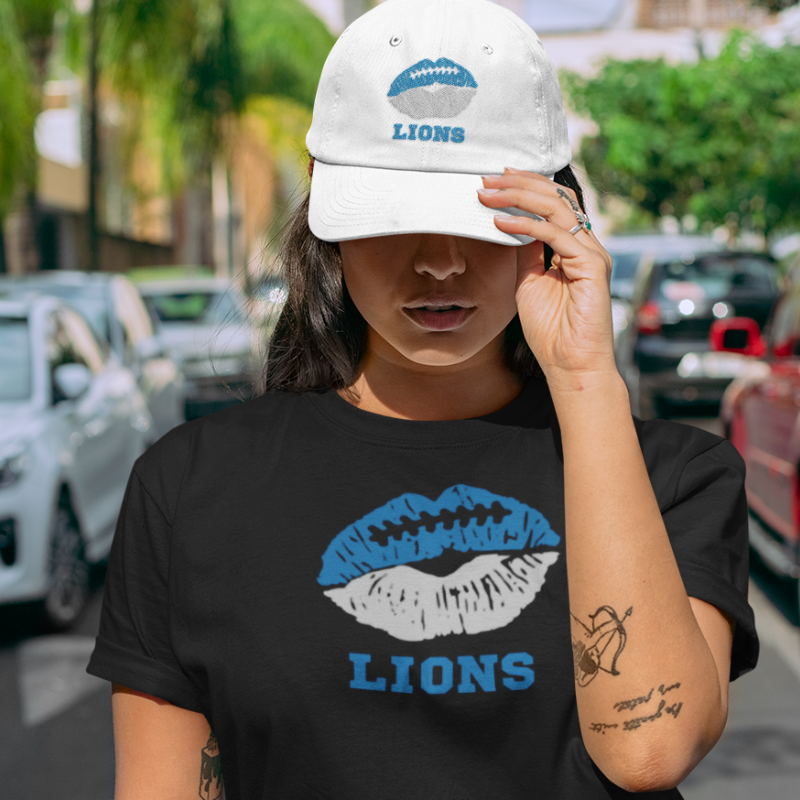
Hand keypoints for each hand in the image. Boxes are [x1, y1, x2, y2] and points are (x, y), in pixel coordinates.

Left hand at [477, 168, 616, 392]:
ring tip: (489, 194)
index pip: (554, 203)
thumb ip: (524, 252)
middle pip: (557, 197)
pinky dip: (526, 226)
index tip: (495, 180)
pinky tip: (501, 223)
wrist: (570, 364)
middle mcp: (586, 246)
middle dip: (520, 184)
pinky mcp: (591, 266)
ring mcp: (591, 254)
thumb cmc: (551, 330)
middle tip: (488, 178)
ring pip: (557, 208)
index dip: (526, 186)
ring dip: (518, 197)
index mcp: (574, 248)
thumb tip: (508, 223)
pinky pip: (555, 236)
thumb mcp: (528, 282)